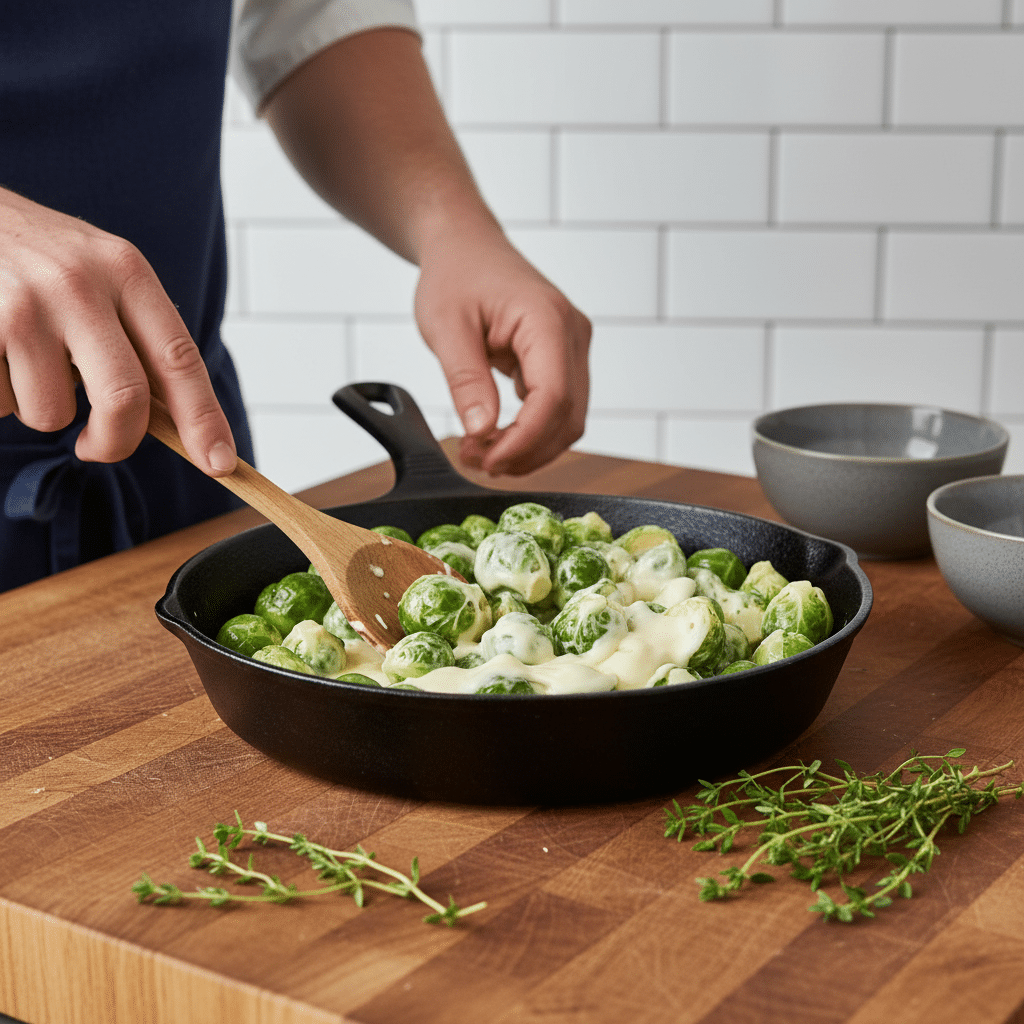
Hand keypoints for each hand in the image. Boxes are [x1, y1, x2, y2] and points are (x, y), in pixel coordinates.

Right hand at [0, 187, 236, 473]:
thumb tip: (175, 421)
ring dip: (39, 408)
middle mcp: (79, 284)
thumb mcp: (98, 272)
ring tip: (22, 361)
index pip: (179, 359)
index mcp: (125, 270)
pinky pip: (1, 404)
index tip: (220, 462)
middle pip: (124, 399)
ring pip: (52, 413)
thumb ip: (136, 334)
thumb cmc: (35, 257)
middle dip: (115, 442)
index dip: (203, 419)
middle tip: (96, 447)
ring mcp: (24, 305)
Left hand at [414, 225, 590, 475]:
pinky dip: (531, 432)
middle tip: (476, 461)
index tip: (488, 460)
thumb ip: (466, 380)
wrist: (466, 247)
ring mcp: (573, 347)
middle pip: (568, 417)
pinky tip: (496, 436)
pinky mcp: (563, 359)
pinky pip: (558, 408)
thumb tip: (481, 431)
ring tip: (482, 452)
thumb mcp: (446, 327)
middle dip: (525, 451)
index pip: (553, 397)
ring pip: (568, 420)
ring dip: (530, 447)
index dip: (524, 440)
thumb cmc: (456, 275)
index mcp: (547, 319)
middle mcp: (572, 334)